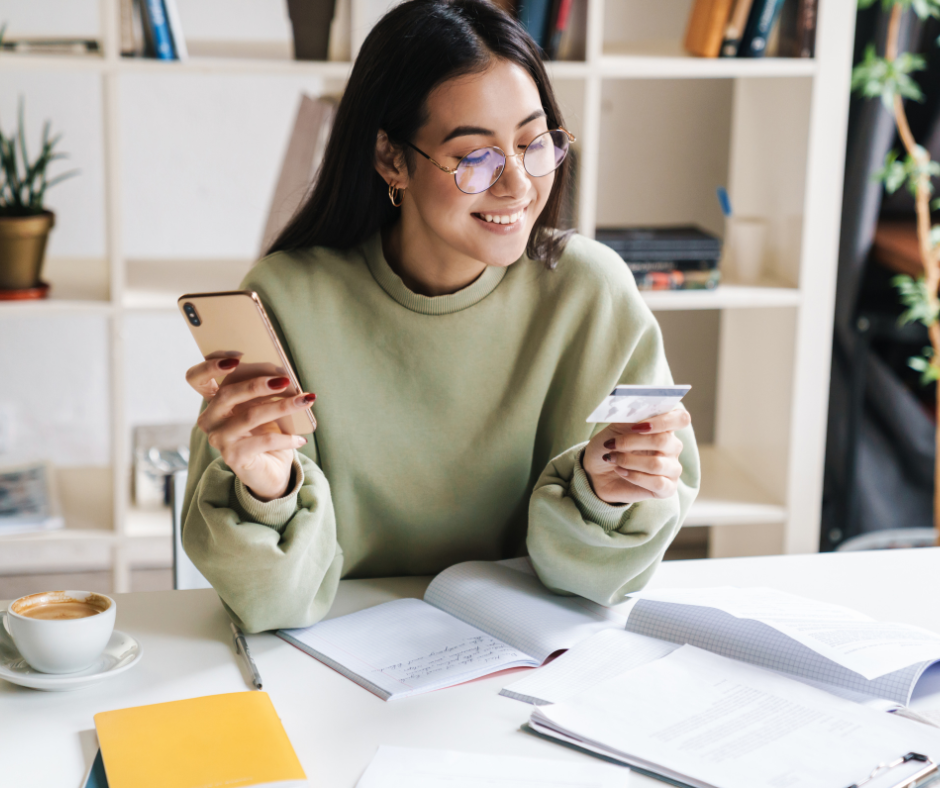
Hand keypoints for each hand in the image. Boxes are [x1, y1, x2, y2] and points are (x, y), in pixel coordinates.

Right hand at [185, 357, 314, 500]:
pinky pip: (263, 441)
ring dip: (281, 406)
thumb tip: (282, 375)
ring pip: (250, 416)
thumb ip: (262, 391)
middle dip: (257, 384)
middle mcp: (210, 420)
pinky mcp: (233, 457)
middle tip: (284, 380)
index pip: (196, 379)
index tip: (236, 358)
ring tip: (305, 401)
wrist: (270, 470)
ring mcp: (219, 439)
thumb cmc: (265, 432)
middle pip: (227, 394)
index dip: (210, 367)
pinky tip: (300, 439)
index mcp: (214, 402)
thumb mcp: (262, 407)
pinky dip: (286, 438)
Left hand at [582, 408, 689, 504]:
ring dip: (629, 461)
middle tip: (611, 444)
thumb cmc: (609, 446)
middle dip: (632, 442)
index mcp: (665, 427)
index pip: (681, 418)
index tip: (637, 426)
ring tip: (613, 459)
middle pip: (664, 440)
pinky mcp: (667, 489)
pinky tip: (621, 472)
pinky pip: (657, 483)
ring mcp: (672, 468)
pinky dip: (634, 476)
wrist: (596, 472)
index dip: (663, 421)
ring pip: (657, 464)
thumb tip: (638, 409)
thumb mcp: (614, 428)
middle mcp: (673, 447)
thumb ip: (629, 418)